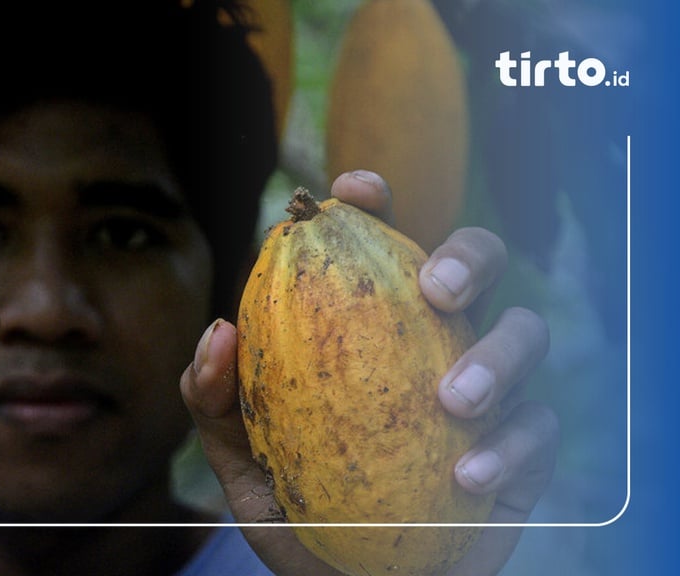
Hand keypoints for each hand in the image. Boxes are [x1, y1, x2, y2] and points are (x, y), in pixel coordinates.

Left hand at [180, 170, 558, 575]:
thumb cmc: (296, 508)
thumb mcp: (239, 457)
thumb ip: (214, 397)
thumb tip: (219, 328)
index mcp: (372, 325)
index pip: (380, 245)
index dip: (374, 203)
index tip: (356, 191)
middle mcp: (434, 343)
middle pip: (476, 263)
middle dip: (466, 255)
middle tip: (433, 289)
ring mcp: (487, 393)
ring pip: (526, 334)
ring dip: (499, 356)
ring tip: (453, 401)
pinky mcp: (522, 453)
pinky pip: (539, 429)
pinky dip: (510, 446)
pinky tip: (469, 475)